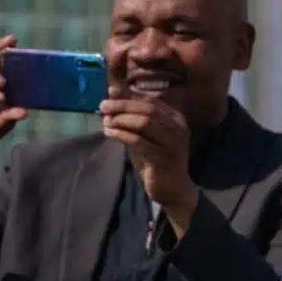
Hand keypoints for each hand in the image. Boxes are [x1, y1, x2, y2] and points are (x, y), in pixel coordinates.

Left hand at [99, 89, 197, 228]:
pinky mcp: (163, 158)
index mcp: (176, 119)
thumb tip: (113, 100)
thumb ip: (135, 120)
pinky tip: (109, 133)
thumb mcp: (149, 136)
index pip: (151, 101)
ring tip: (106, 121)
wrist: (173, 189)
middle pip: (147, 109)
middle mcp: (178, 128)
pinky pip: (138, 141)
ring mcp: (172, 143)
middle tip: (103, 106)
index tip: (110, 91)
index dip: (130, 94)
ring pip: (144, 123)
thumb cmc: (158, 160)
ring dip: (121, 120)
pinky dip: (121, 135)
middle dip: (122, 105)